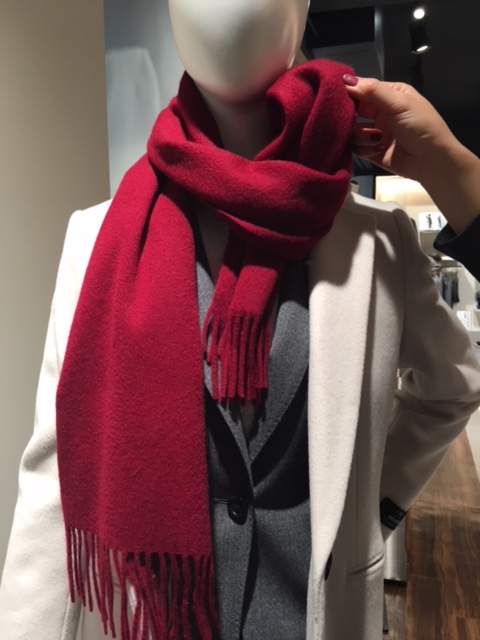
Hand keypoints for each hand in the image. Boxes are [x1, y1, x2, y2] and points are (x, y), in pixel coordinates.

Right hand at [343, 75, 479, 234]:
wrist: (432, 161)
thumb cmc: (420, 126)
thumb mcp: (399, 103)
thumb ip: (372, 90)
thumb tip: (345, 79)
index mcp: (389, 95)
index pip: (361, 89)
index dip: (348, 92)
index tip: (334, 97)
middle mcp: (380, 112)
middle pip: (353, 111)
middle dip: (349, 117)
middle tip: (348, 121)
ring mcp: (375, 133)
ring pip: (352, 131)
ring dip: (360, 135)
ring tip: (375, 139)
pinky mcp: (372, 152)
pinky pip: (356, 148)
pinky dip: (363, 149)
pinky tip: (376, 150)